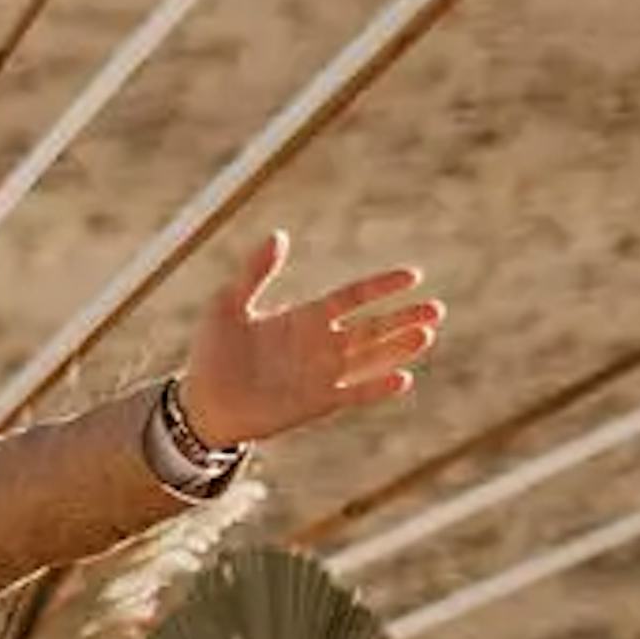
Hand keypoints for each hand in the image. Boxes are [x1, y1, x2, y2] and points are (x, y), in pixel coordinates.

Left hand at [174, 232, 444, 455]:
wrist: (202, 402)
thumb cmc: (214, 351)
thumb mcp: (228, 303)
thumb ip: (255, 272)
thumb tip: (279, 235)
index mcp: (304, 316)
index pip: (353, 297)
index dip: (381, 286)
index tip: (413, 276)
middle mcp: (321, 344)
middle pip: (372, 327)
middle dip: (404, 318)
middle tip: (437, 309)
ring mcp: (323, 374)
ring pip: (370, 358)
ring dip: (398, 348)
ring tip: (426, 334)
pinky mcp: (318, 403)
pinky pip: (354, 393)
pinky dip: (376, 387)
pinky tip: (402, 378)